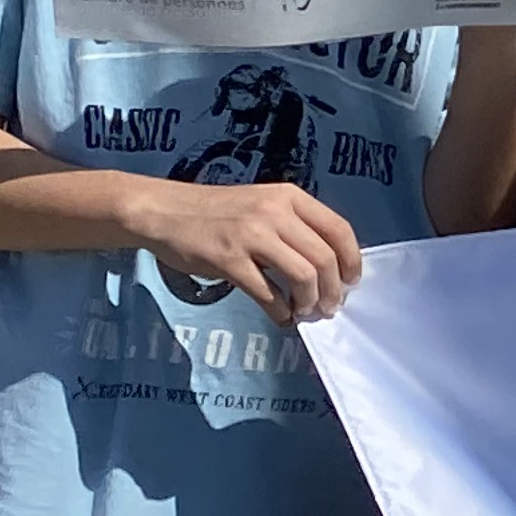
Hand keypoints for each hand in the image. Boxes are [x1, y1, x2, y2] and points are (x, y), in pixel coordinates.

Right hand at [127, 182, 362, 324]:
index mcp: (289, 197)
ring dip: (310, 302)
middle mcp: (275, 212)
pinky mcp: (228, 259)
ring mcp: (251, 235)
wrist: (163, 211)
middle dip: (334, 290)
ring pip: (303, 276)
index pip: (339, 230)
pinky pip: (267, 293)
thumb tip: (328, 267)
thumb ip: (294, 227)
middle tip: (330, 307)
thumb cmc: (216, 212)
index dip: (352, 261)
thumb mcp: (263, 205)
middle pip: (324, 258)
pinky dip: (280, 312)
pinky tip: (281, 317)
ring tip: (306, 312)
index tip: (351, 282)